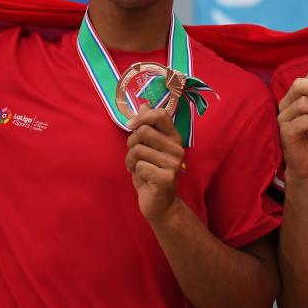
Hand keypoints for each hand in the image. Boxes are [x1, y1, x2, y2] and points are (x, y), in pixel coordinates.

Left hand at [125, 104, 185, 222]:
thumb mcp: (148, 147)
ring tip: (137, 168)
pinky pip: (139, 166)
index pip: (161, 114)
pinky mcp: (166, 178)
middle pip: (144, 131)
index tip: (131, 125)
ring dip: (130, 160)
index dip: (142, 116)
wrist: (160, 204)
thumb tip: (143, 104)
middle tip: (134, 154)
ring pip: (138, 149)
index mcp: (174, 137)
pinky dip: (135, 172)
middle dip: (131, 142)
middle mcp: (177, 148)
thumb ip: (147, 127)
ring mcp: (174, 163)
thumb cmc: (151, 173)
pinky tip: (142, 178)